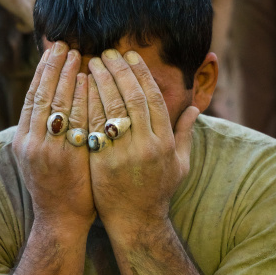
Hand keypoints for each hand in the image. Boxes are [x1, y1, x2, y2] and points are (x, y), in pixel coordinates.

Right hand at [13, 42, 94, 231]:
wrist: (60, 220)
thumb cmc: (54, 187)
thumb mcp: (37, 158)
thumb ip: (41, 131)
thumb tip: (50, 102)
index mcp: (22, 140)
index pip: (31, 98)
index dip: (41, 73)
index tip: (51, 51)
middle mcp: (32, 143)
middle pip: (42, 96)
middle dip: (53, 68)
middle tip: (64, 44)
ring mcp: (49, 150)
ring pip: (56, 105)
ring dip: (67, 77)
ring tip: (78, 55)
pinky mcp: (67, 158)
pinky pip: (75, 121)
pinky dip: (80, 99)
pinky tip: (88, 82)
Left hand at [87, 49, 198, 232]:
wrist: (135, 222)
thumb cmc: (157, 192)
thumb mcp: (180, 165)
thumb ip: (184, 135)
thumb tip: (194, 110)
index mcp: (165, 142)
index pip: (154, 98)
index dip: (142, 74)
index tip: (131, 56)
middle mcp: (147, 146)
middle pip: (132, 97)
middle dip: (119, 70)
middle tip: (107, 52)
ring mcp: (123, 154)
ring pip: (111, 108)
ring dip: (101, 81)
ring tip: (91, 62)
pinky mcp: (102, 162)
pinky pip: (94, 126)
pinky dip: (87, 104)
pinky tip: (80, 88)